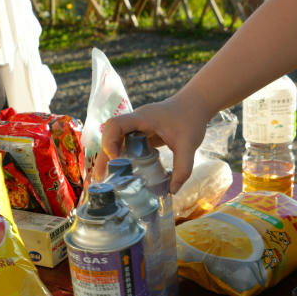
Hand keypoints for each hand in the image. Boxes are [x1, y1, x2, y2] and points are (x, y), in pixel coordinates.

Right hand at [99, 90, 213, 192]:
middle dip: (104, 157)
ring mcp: (137, 127)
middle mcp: (135, 121)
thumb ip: (183, 168)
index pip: (116, 124)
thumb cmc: (191, 119)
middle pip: (111, 136)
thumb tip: (172, 191)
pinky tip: (121, 174)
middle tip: (101, 179)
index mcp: (143, 118)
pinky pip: (126, 145)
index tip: (116, 159)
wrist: (195, 104)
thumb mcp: (189, 145)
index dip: (110, 141)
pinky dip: (122, 158)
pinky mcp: (141, 134)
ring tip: (105, 180)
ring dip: (110, 159)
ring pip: (116, 142)